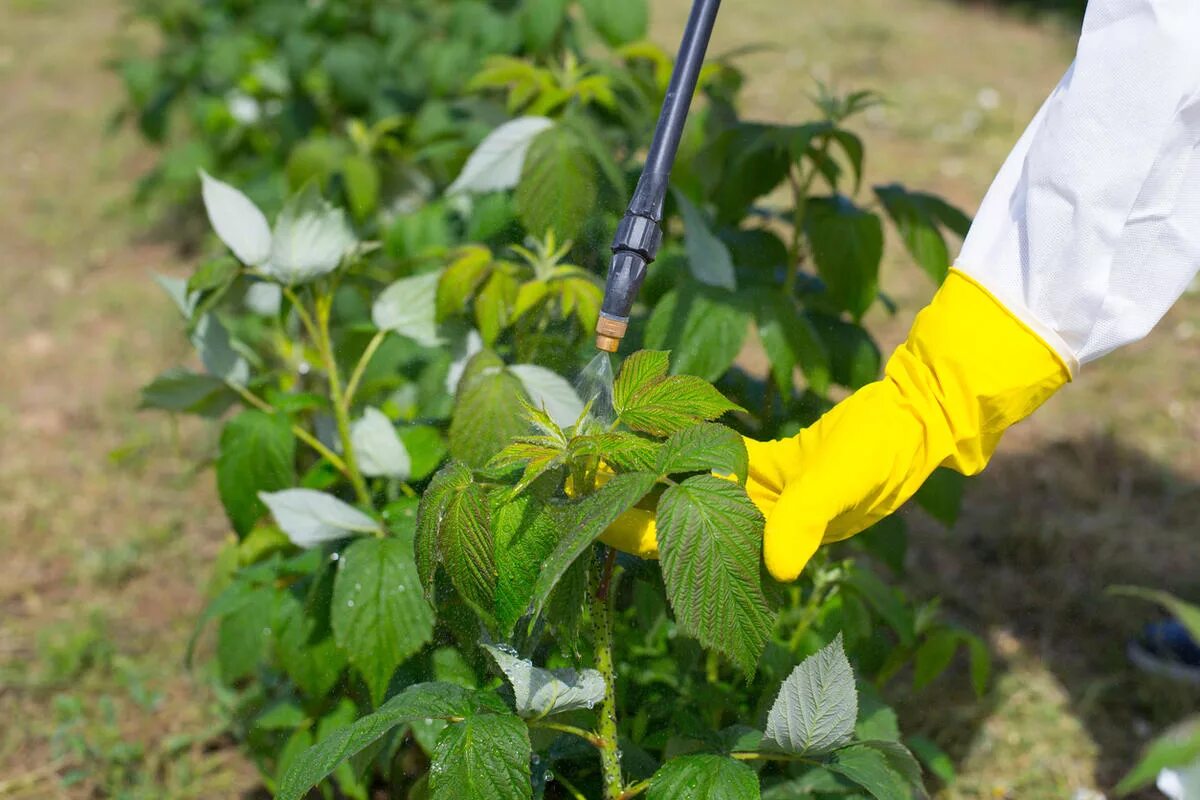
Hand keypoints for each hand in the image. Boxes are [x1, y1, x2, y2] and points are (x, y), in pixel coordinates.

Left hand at [601, 270, 1070, 579]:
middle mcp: (756, 524)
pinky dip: (685, 445)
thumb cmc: (885, 455)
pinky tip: (650, 429)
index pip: (685, 544)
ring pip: (688, 489)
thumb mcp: (844, 485)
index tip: (587, 516)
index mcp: (769, 539)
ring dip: (647, 473)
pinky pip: (715, 459)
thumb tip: (776, 568)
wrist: (917, 418)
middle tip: (572, 478)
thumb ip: (806, 522)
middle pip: (674, 518)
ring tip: (598, 453)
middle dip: (624, 502)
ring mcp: (761, 496)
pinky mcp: (770, 466)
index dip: (633, 533)